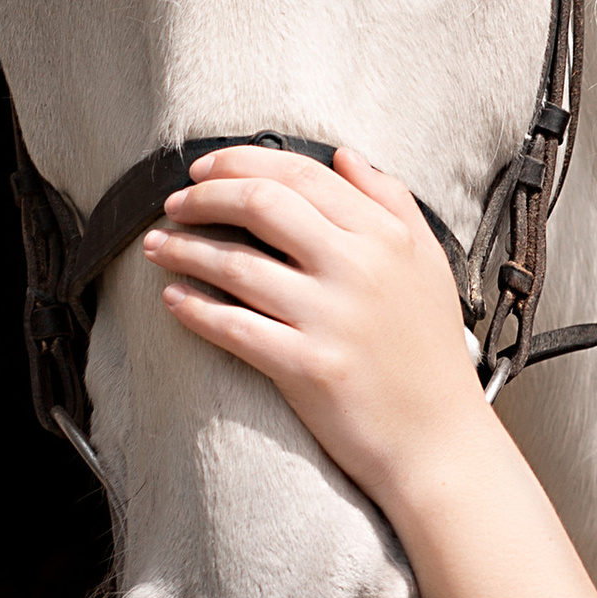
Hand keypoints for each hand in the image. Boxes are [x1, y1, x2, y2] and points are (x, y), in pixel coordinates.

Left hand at [142, 143, 496, 518]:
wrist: (440, 441)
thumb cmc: (430, 354)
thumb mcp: (428, 264)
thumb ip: (392, 202)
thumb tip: (344, 157)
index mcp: (386, 237)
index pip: (302, 175)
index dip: (242, 163)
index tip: (204, 170)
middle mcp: (359, 268)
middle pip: (263, 204)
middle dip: (205, 197)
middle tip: (174, 205)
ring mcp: (332, 317)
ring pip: (237, 263)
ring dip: (184, 249)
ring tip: (156, 246)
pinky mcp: (308, 367)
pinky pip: (234, 327)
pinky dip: (195, 308)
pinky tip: (173, 299)